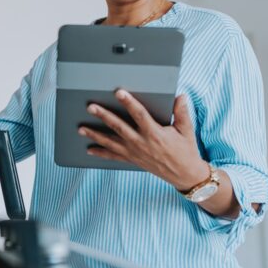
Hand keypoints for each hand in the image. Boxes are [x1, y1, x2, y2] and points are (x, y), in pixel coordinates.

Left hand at [79, 89, 207, 190]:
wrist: (184, 174)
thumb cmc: (185, 150)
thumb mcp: (186, 130)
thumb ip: (181, 112)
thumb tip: (180, 96)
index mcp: (155, 133)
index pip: (139, 114)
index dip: (129, 102)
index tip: (119, 92)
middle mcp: (141, 143)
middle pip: (119, 127)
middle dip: (104, 116)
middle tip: (90, 107)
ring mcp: (135, 153)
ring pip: (111, 142)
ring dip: (95, 135)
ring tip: (81, 129)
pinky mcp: (132, 160)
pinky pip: (113, 156)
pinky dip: (101, 153)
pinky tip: (89, 149)